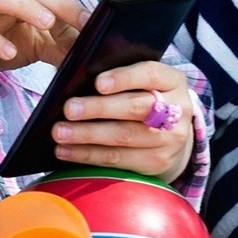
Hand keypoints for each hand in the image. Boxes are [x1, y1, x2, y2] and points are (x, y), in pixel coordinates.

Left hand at [54, 60, 194, 181]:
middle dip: (98, 108)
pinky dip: (87, 155)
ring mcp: (170, 139)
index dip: (124, 78)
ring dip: (87, 135)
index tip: (98, 83)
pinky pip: (117, 159)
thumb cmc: (145, 98)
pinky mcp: (157, 163)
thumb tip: (76, 77)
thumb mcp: (142, 82)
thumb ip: (118, 76)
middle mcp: (177, 110)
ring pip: (124, 136)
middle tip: (69, 109)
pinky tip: (65, 151)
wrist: (174, 135)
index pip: (150, 74)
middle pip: (135, 107)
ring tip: (59, 132)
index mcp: (172, 80)